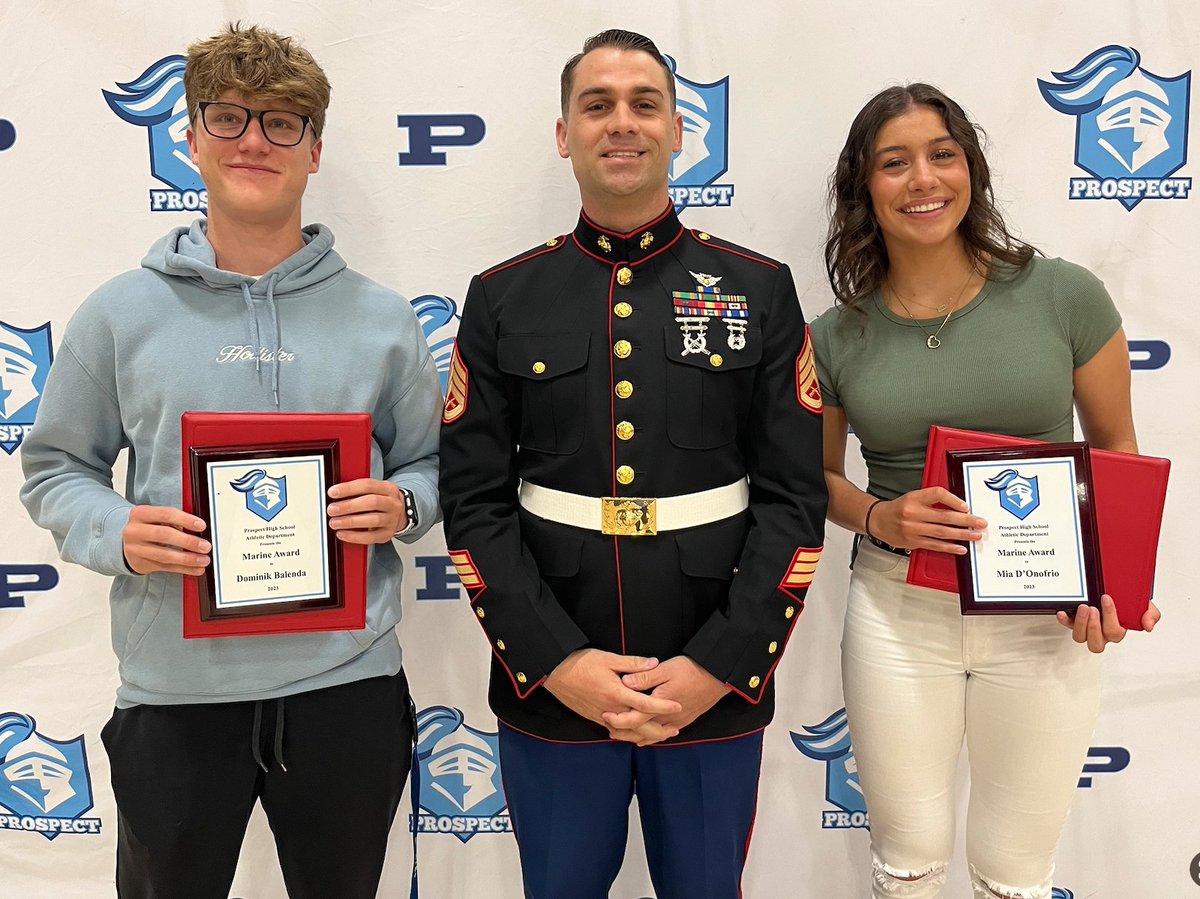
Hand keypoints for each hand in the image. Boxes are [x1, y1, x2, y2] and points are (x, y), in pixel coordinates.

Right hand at [122, 505, 210, 575]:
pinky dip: (184, 569)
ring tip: (204, 560)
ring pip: (164, 555)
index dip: (186, 520)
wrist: (127, 542)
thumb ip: (174, 521)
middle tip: (205, 546)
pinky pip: (165, 567)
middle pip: (164, 535)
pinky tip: (196, 569)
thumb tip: (199, 529)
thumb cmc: (148, 527)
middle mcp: (135, 531)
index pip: (166, 514)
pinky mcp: (140, 564)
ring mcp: (135, 549)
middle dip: (188, 541)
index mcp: (141, 514)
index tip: (201, 526)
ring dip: (188, 559)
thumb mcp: (156, 517)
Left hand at [327, 479, 405, 543]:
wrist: (398, 514)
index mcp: (388, 488)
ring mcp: (392, 520)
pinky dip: (354, 536)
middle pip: (371, 502)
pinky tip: (342, 533)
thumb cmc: (380, 500)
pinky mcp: (387, 534)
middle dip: (348, 506)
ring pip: (372, 520)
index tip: (333, 492)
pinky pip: (371, 537)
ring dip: (350, 522)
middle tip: (332, 509)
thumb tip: (335, 494)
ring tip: (335, 522)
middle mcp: (393, 504)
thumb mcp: (374, 490)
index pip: (368, 485)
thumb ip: (357, 490)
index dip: (348, 488)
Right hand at [544, 649, 681, 744]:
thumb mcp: (608, 658)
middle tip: (674, 728)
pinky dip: (629, 735)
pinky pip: (616, 732)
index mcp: (616, 693)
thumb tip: (654, 663)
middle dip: (659, 731)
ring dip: (645, 735)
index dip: (663, 706)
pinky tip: (636, 733)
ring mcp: (602, 716)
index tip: (677, 706)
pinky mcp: (596, 718)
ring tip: (660, 733)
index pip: (645, 704)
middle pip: (639, 727)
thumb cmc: (580, 663)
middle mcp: (611, 709)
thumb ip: (632, 663)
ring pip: (628, 734)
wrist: (555, 673)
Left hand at [610, 656, 728, 736]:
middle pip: (640, 733)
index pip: (634, 719)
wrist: (717, 678)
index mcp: (660, 705)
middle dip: (622, 732)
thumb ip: (645, 676)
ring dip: (635, 736)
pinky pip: (663, 736)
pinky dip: (650, 737)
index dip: (618, 719)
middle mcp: (667, 719)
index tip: (605, 715)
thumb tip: (625, 682)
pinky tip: (643, 736)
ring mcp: (676, 723)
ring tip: (620, 732)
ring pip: (651, 737)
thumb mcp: (666, 668)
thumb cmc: (692, 670)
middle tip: (608, 726)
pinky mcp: (683, 722)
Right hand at [870, 487, 985, 553]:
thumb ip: (932, 500)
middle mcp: (913, 513)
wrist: (878, 520)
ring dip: (961, 535)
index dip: (953, 500)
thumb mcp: (913, 497)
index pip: (937, 494)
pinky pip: (935, 545)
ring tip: (975, 535)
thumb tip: (958, 507)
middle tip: (980, 522)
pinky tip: (960, 548)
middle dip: (966, 520)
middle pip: (944, 516)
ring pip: (942, 532)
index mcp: (914, 498)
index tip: (966, 506)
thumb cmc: (898, 508)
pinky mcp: (913, 542)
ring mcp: (913, 529)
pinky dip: (949, 547)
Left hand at [1056, 596, 1160, 652]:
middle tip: (1093, 609)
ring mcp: (1086, 629)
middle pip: (1096, 644)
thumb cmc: (1127, 602)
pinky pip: (1067, 626)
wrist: (1114, 592)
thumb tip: (1148, 626)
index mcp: (1117, 632)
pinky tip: (1063, 612)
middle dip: (1093, 627)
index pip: (1114, 633)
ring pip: (1080, 638)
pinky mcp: (1074, 622)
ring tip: (1083, 608)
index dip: (1110, 618)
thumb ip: (1151, 615)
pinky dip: (1063, 620)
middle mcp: (1101, 634)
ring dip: (1080, 624)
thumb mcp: (1143, 606)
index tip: (1106, 599)